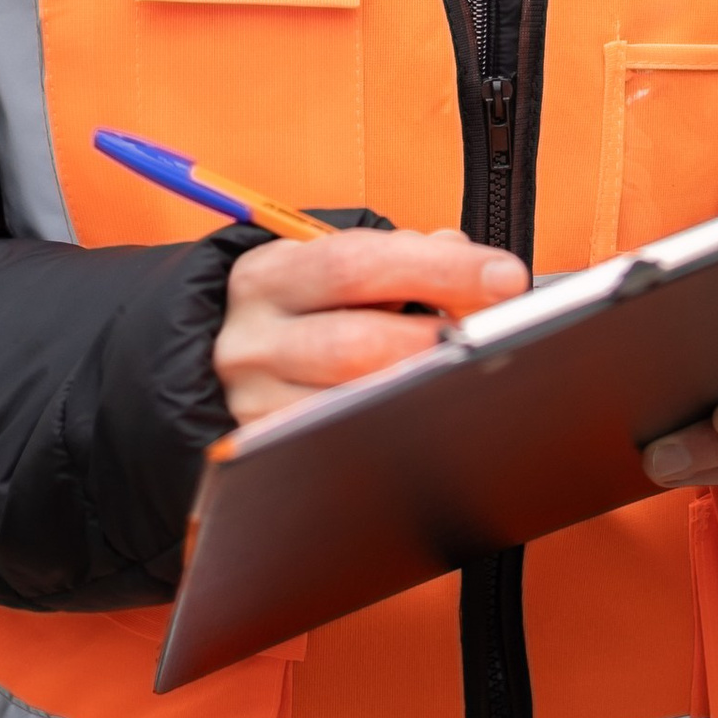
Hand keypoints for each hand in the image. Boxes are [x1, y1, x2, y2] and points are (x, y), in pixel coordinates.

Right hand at [215, 229, 526, 426]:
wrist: (211, 369)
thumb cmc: (293, 313)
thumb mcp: (323, 267)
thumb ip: (397, 256)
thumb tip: (464, 255)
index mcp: (268, 276)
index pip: (357, 263)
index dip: (439, 269)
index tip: (505, 277)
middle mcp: (250, 341)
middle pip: (354, 343)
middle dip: (436, 342)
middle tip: (495, 340)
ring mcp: (252, 406)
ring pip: (349, 407)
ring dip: (419, 394)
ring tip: (469, 379)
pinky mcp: (263, 462)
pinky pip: (338, 452)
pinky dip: (391, 434)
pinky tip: (429, 420)